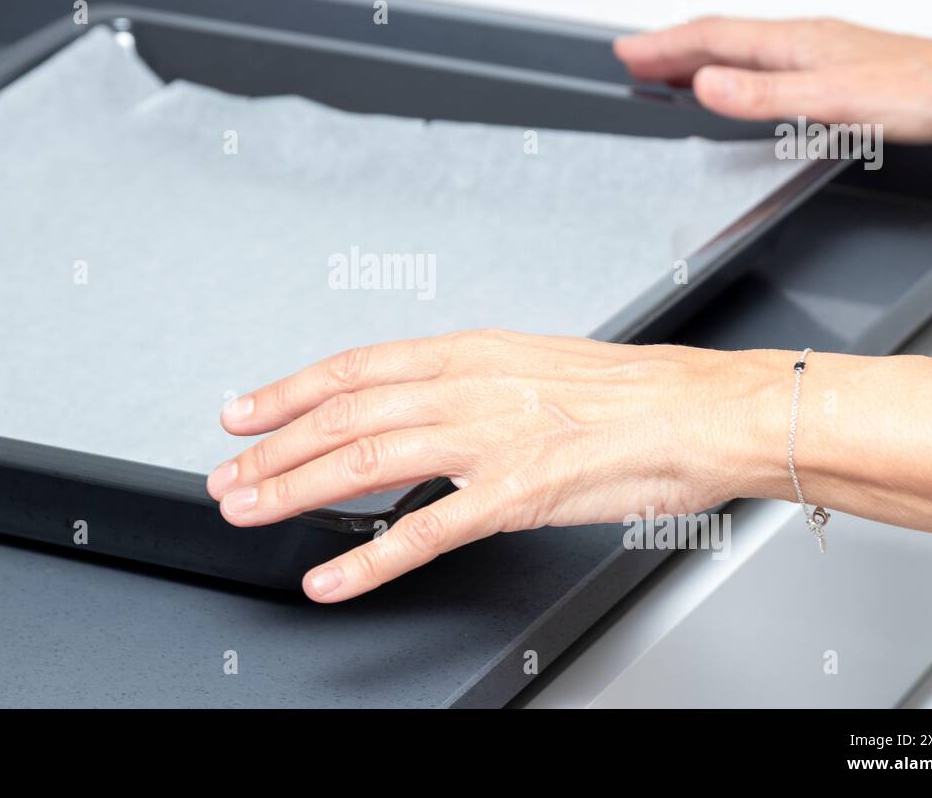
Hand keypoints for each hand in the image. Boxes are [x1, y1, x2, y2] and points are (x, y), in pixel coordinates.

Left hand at [208, 330, 781, 601]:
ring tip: (250, 511)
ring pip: (366, 461)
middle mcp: (468, 386)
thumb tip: (414, 405)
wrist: (703, 410)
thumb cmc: (629, 394)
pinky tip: (331, 579)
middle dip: (274, 449)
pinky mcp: (518, 493)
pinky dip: (369, 559)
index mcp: (469, 350)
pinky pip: (426, 530)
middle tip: (228, 476)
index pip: (354, 367)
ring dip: (297, 490)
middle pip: (344, 415)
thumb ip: (466, 385)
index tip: (243, 411)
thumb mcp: (531, 365)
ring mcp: (489, 438)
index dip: (288, 391)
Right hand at [614, 16, 931, 142]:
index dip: (664, 47)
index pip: (711, 39)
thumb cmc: (918, 91)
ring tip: (667, 72)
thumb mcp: (830, 98)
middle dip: (670, 50)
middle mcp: (800, 42)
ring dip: (698, 60)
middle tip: (632, 59)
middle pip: (719, 40)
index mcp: (792, 43)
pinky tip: (738, 87)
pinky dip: (733, 73)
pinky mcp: (832, 71)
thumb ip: (763, 95)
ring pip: (740, 52)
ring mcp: (816, 54)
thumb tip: (706, 85)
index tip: (626, 52)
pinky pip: (764, 66)